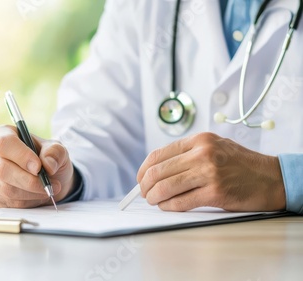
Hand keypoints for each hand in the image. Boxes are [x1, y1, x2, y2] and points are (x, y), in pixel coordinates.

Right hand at [0, 125, 75, 207]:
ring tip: (47, 190)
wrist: (45, 178)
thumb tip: (48, 164)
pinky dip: (26, 202)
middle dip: (29, 181)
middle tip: (49, 185)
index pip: (3, 143)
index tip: (38, 167)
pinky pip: (7, 202)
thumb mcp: (56, 150)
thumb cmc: (46, 158)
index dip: (21, 156)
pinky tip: (35, 196)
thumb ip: (55, 152)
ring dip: (31, 193)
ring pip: (6, 189)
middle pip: (2, 169)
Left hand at [137, 132, 285, 211]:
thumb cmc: (241, 165)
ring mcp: (209, 172)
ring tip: (153, 201)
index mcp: (199, 140)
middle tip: (144, 194)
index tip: (140, 179)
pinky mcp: (215, 192)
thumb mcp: (214, 147)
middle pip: (158, 171)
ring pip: (166, 186)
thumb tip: (157, 170)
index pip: (158, 154)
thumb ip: (188, 154)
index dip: (143, 169)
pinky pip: (181, 202)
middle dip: (145, 186)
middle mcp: (202, 153)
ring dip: (154, 197)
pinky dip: (169, 206)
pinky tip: (167, 207)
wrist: (272, 178)